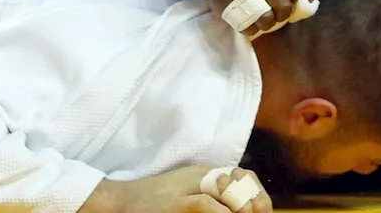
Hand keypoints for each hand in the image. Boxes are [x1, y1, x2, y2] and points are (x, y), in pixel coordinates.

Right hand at [81, 166, 269, 212]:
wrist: (120, 201)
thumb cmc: (154, 201)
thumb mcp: (187, 190)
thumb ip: (212, 193)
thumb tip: (239, 204)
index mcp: (206, 173)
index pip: (247, 178)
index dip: (259, 198)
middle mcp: (200, 176)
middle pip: (244, 185)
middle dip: (256, 207)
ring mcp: (188, 188)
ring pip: (230, 194)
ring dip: (242, 211)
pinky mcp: (176, 203)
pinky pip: (208, 205)